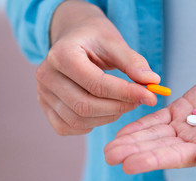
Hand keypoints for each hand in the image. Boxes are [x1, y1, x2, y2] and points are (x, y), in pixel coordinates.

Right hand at [36, 0, 159, 134]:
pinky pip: (68, 127)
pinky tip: (104, 111)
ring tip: (123, 103)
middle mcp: (46, 76)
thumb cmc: (95, 39)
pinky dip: (90, 124)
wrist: (74, 38)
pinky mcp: (47, 108)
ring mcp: (43, 94)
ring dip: (107, 117)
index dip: (126, 93)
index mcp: (61, 54)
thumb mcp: (115, 42)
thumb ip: (133, 62)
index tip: (150, 96)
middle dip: (118, 107)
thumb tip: (153, 82)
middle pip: (85, 106)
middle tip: (140, 101)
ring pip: (77, 120)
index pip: (96, 84)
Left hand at [104, 54, 195, 173]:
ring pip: (153, 134)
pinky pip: (157, 118)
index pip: (174, 157)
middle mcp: (191, 141)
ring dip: (132, 140)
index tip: (128, 164)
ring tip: (109, 146)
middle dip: (134, 151)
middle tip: (109, 156)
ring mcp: (184, 125)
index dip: (151, 160)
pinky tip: (123, 130)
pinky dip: (141, 124)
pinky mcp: (180, 109)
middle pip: (157, 147)